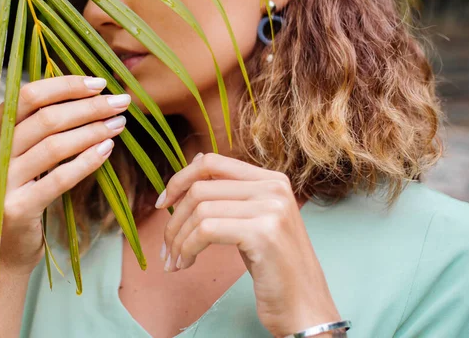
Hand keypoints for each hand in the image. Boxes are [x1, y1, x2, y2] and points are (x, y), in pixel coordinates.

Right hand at [0, 75, 130, 276]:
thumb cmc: (14, 200)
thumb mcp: (10, 161)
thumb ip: (31, 131)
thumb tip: (79, 95)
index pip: (27, 96)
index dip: (65, 86)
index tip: (99, 83)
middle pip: (44, 117)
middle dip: (88, 106)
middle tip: (120, 101)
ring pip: (54, 145)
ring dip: (93, 130)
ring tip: (120, 123)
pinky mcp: (16, 209)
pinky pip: (59, 178)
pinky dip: (87, 161)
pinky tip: (108, 149)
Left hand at [156, 153, 340, 336]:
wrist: (305, 306)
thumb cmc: (273, 267)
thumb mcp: (252, 220)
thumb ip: (229, 194)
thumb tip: (193, 163)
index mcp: (271, 179)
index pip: (212, 161)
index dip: (180, 180)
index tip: (163, 204)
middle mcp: (274, 188)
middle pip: (201, 188)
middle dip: (174, 219)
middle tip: (166, 247)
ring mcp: (271, 208)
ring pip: (200, 210)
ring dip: (178, 239)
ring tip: (175, 261)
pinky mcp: (263, 233)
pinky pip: (206, 230)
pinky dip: (187, 248)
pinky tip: (187, 264)